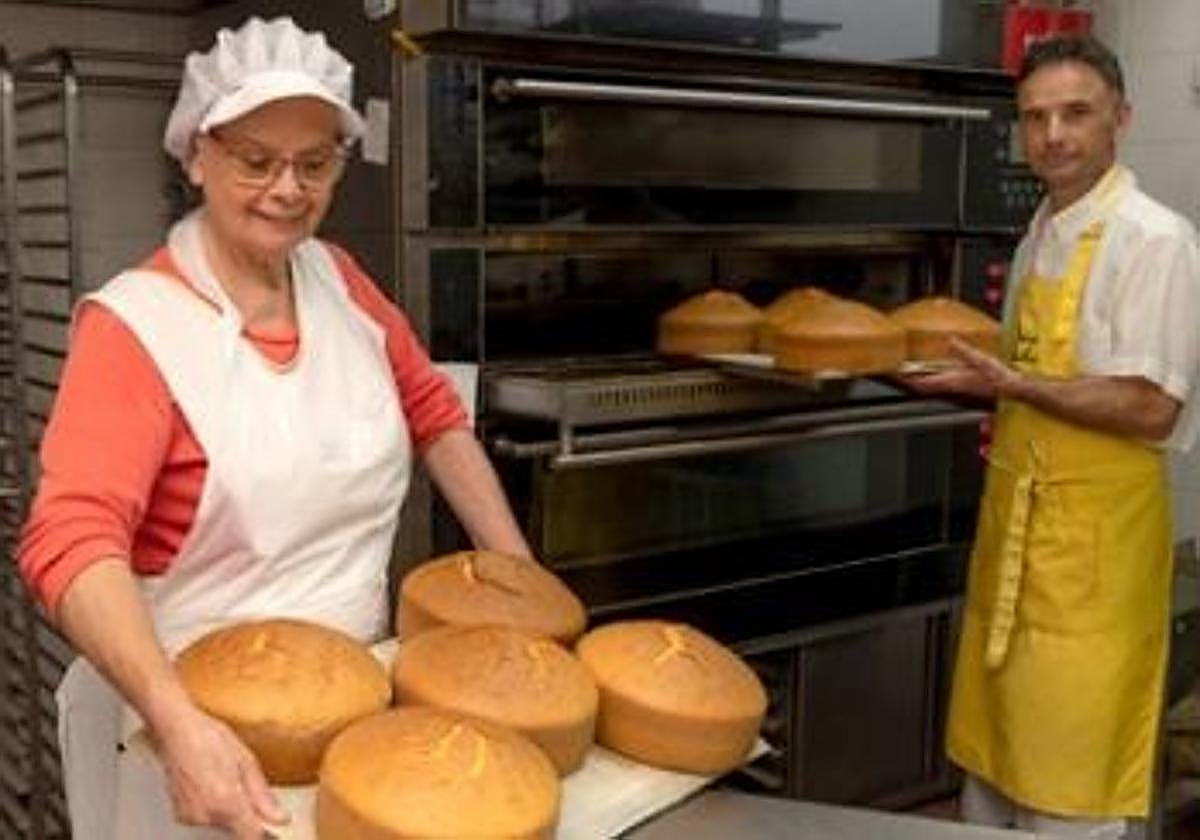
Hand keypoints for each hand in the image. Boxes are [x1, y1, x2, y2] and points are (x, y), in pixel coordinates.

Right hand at [152, 704, 287, 838]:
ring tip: (229, 784)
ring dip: (231, 814)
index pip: (250, 836)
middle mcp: (205, 814)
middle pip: (236, 832)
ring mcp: (190, 816)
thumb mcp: (246, 762)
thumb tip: (280, 818)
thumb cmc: (209, 738)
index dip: (264, 836)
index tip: (273, 831)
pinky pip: (205, 820)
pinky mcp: (180, 814)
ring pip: (220, 826)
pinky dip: (215, 810)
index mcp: (226, 801)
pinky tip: (216, 787)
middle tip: (253, 801)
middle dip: (248, 821)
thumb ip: (262, 796)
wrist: (176, 730)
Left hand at [896, 339, 1020, 401]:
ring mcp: (957, 387)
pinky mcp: (963, 385)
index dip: (909, 380)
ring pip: (933, 385)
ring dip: (921, 380)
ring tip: (910, 372)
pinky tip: (934, 370)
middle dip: (911, 380)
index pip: (925, 382)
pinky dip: (933, 377)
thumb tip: (948, 341)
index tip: (896, 375)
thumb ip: (963, 351)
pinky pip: (942, 382)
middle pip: (925, 386)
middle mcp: (952, 386)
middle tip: (898, 374)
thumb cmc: (998, 376)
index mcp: (953, 380)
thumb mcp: (980, 359)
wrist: (1012, 388)